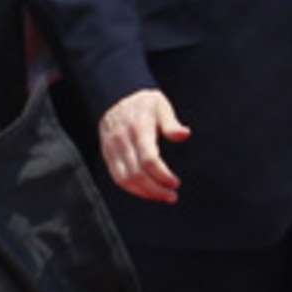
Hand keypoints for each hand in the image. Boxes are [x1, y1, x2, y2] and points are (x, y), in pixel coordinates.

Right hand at [98, 88, 190, 203]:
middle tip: (172, 196)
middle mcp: (123, 139)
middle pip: (137, 174)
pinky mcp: (107, 154)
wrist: (116, 95)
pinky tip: (147, 191)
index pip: (148, 159)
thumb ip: (172, 123)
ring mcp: (112, 148)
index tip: (175, 183)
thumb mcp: (161, 105)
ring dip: (144, 193)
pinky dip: (132, 189)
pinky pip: (117, 178)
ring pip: (125, 180)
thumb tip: (184, 134)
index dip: (162, 175)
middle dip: (155, 190)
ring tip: (162, 196)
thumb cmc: (143, 103)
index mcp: (139, 127)